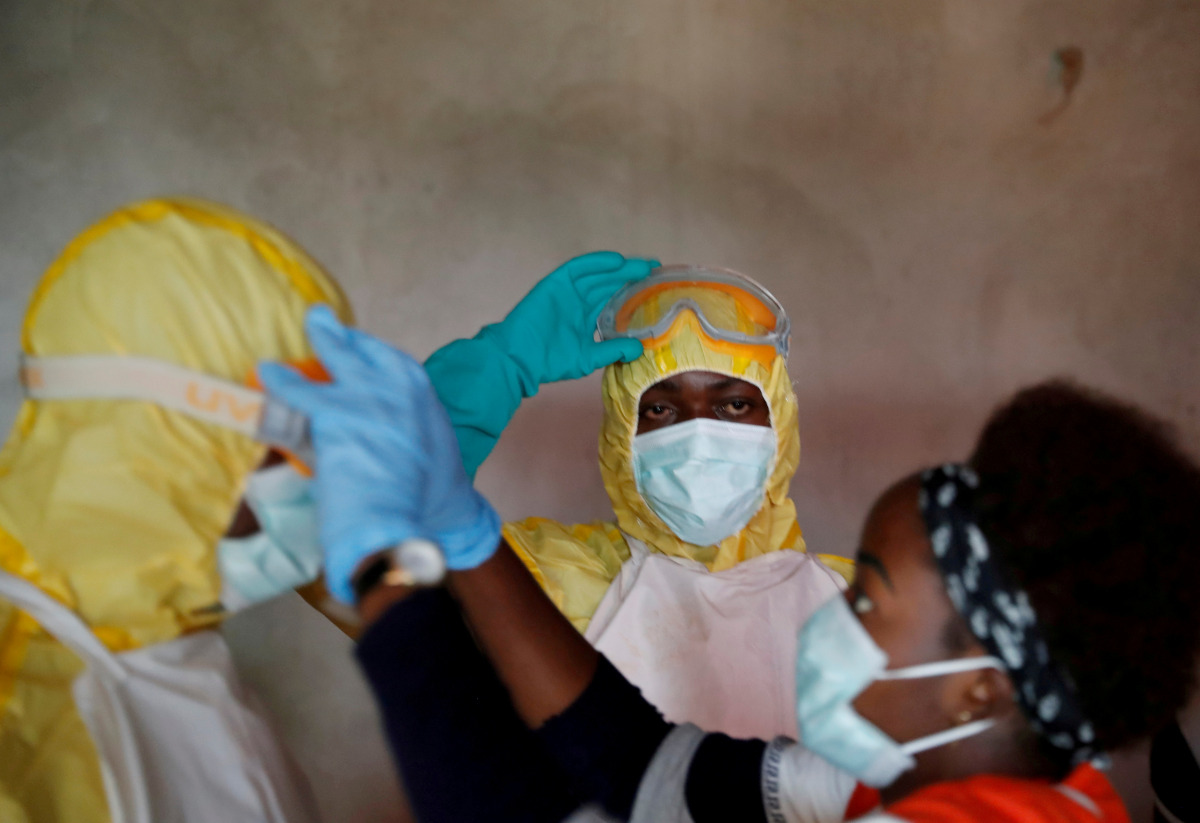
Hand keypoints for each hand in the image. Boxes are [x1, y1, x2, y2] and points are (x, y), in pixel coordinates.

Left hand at [259, 306, 501, 602]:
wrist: (407, 523)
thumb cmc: (429, 504)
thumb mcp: (437, 461)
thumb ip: (416, 443)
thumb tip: (406, 453)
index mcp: (423, 399)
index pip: (394, 363)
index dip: (371, 353)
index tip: (359, 347)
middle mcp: (397, 387)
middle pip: (365, 349)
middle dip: (343, 334)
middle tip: (326, 321)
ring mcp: (365, 396)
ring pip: (337, 354)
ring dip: (320, 336)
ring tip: (308, 326)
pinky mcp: (332, 413)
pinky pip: (296, 389)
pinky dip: (280, 380)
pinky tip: (267, 371)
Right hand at [424, 251, 658, 478]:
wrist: (519, 358)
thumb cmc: (549, 361)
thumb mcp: (588, 357)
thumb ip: (612, 349)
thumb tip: (640, 347)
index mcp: (585, 319)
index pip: (613, 300)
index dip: (632, 293)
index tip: (655, 289)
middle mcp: (578, 302)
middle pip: (609, 284)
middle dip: (631, 276)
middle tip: (655, 270)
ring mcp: (567, 291)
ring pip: (597, 275)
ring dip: (619, 268)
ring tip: (643, 265)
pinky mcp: (555, 284)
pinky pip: (578, 269)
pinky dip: (597, 263)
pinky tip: (616, 261)